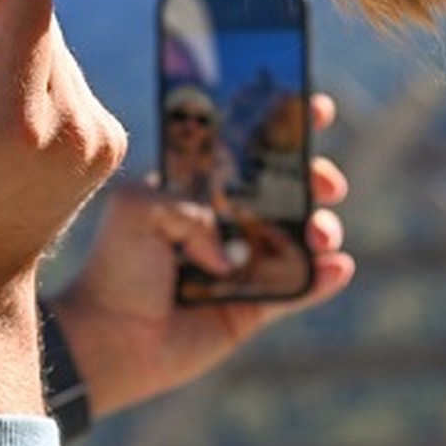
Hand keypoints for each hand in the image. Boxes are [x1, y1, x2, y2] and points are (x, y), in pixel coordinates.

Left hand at [47, 94, 354, 417]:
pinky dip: (323, 279)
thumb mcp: (136, 209)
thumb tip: (232, 251)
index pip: (245, 148)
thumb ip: (189, 211)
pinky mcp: (253, 307)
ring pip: (299, 238)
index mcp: (200, 187)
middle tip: (325, 182)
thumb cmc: (116, 264)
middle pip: (285, 190)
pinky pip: (298, 290)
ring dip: (322, 228)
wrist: (107, 337)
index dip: (280, 126)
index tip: (313, 109)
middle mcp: (227, 220)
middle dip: (314, 177)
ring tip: (319, 234)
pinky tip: (338, 267)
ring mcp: (245, 263)